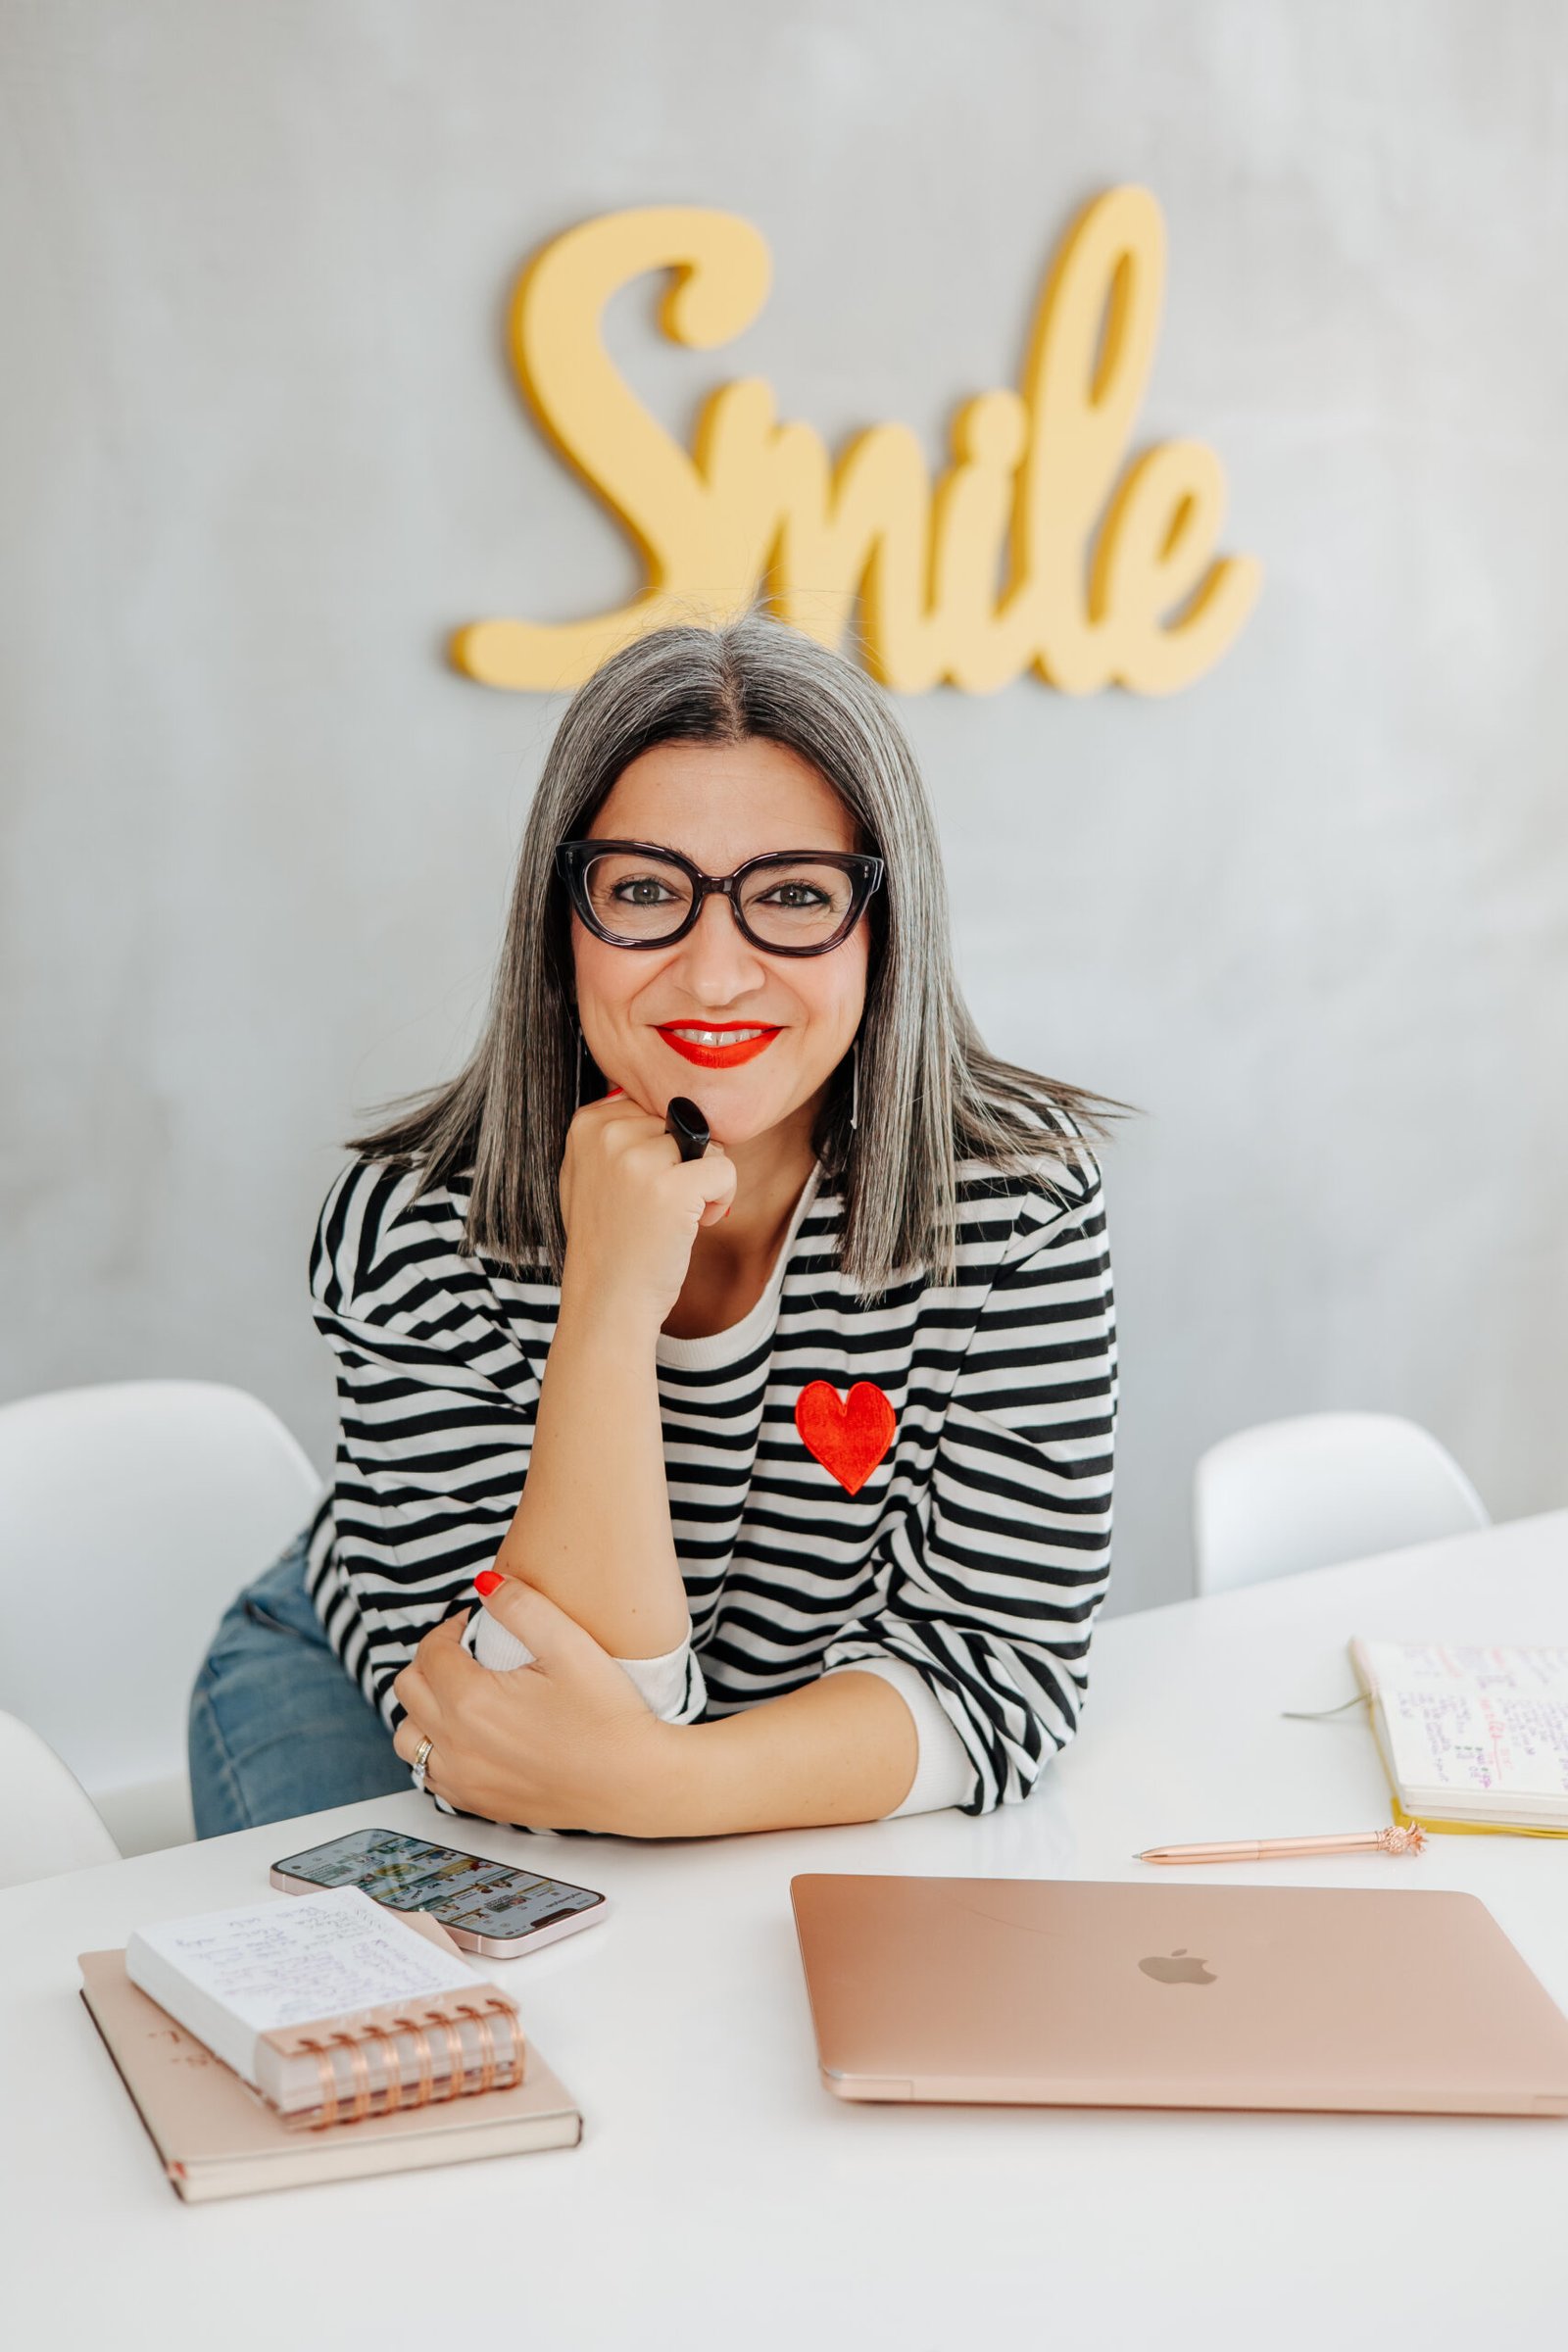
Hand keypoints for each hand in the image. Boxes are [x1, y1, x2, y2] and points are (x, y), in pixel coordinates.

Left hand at [391, 1579, 680, 1833]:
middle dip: (431, 1663)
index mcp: (473, 1702)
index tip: (473, 1625)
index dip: (449, 1629)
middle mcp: (457, 1745)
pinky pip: (428, 1773)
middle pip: (408, 1690)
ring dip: (424, 1709)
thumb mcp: (570, 1645)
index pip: (430, 1652)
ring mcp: (463, 1780)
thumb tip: (484, 1583)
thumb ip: (522, 1605)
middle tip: (465, 1654)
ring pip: (408, 1737)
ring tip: (460, 1694)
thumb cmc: (608, 1715)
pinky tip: (469, 1736)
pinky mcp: (477, 1803)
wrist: (634, 1781)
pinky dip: (435, 1749)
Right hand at [558, 1091, 736, 1329]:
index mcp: (586, 1124)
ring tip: (672, 1217)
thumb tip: (661, 1101)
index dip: (661, 1147)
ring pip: (708, 1143)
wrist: (608, 1302)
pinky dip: (721, 1198)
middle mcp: (608, 1133)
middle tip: (658, 1207)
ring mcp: (639, 1159)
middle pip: (683, 1121)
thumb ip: (616, 1133)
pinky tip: (694, 1225)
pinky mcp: (672, 1186)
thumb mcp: (589, 1175)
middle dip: (684, 1162)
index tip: (640, 1187)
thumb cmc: (609, 1243)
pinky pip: (725, 1167)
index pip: (654, 1105)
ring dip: (703, 1182)